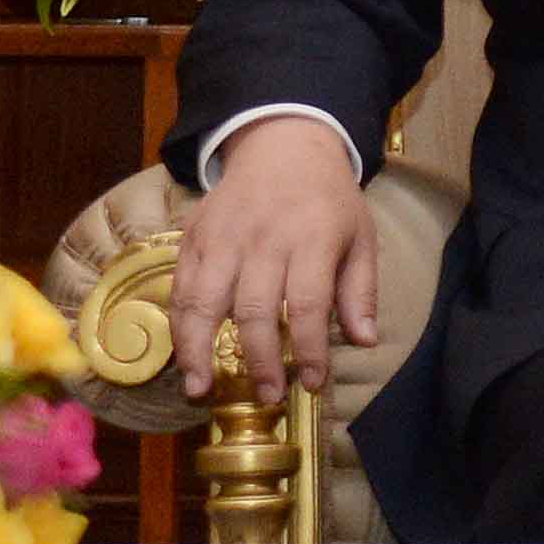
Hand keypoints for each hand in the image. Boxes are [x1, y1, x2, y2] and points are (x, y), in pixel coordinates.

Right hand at [169, 115, 378, 405]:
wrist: (283, 147)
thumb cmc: (329, 200)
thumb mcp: (360, 237)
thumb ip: (360, 291)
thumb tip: (365, 341)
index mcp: (311, 239)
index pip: (307, 304)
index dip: (309, 349)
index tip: (312, 383)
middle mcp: (263, 240)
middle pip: (254, 309)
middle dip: (258, 359)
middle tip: (266, 396)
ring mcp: (222, 238)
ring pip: (203, 301)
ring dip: (198, 350)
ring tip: (200, 389)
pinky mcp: (192, 237)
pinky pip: (180, 287)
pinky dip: (179, 323)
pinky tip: (185, 353)